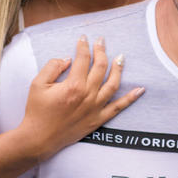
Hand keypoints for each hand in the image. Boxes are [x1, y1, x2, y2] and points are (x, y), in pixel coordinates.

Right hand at [18, 36, 143, 160]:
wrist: (39, 138)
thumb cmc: (37, 111)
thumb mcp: (37, 84)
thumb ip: (52, 66)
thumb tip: (68, 59)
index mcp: (72, 85)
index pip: (83, 59)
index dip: (83, 46)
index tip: (83, 39)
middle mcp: (87, 95)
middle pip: (100, 67)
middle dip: (101, 50)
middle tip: (102, 41)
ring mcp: (95, 108)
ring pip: (113, 84)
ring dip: (118, 68)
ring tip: (120, 57)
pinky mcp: (98, 120)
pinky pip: (118, 108)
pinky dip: (130, 98)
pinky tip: (140, 90)